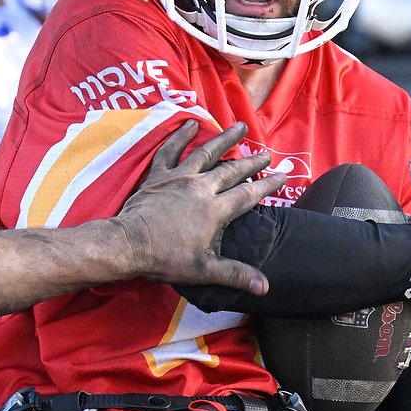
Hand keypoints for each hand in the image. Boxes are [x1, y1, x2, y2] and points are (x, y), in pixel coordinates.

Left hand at [115, 121, 285, 293]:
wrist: (128, 244)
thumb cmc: (165, 258)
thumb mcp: (203, 270)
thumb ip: (235, 274)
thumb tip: (264, 287)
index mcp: (214, 210)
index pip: (247, 194)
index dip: (267, 185)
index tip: (282, 175)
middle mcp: (200, 188)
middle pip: (231, 170)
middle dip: (251, 162)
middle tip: (267, 154)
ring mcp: (178, 178)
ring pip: (206, 153)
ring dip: (225, 139)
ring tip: (240, 127)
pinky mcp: (158, 175)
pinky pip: (170, 150)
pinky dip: (181, 136)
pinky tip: (190, 123)